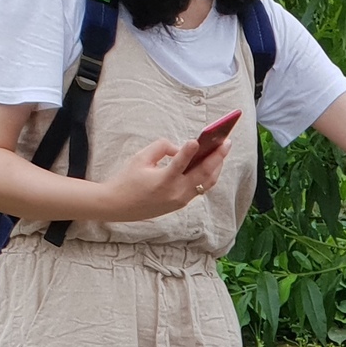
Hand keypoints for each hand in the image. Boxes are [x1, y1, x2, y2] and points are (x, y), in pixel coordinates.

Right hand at [102, 136, 224, 221]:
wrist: (119, 206)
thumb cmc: (128, 179)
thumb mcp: (140, 158)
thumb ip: (161, 148)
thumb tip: (180, 148)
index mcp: (162, 181)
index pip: (179, 164)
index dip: (188, 152)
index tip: (197, 140)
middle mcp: (176, 193)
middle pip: (203, 174)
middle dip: (217, 157)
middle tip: (226, 142)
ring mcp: (181, 200)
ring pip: (206, 182)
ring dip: (217, 166)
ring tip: (223, 150)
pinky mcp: (182, 203)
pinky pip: (200, 187)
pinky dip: (208, 174)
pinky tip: (213, 163)